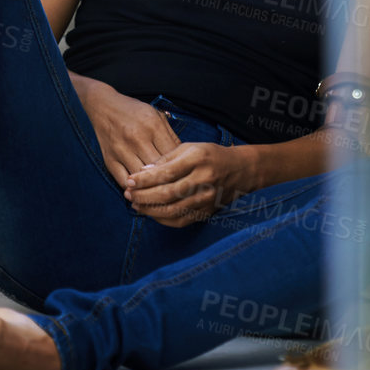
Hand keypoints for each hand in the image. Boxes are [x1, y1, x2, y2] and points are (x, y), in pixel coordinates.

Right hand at [73, 75, 179, 185]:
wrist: (102, 106)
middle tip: (177, 189)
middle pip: (158, 168)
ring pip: (142, 178)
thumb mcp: (156, 116)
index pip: (172, 154)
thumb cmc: (134, 112)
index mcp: (152, 126)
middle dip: (169, 180)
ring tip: (161, 194)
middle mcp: (137, 138)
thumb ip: (171, 136)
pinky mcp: (109, 159)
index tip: (185, 174)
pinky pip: (124, 181)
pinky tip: (142, 191)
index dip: (181, 167)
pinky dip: (134, 189)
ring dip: (151, 187)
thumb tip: (184, 159)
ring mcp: (121, 150)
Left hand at [124, 141, 255, 226]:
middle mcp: (204, 180)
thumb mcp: (189, 148)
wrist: (240, 170)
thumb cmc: (210, 156)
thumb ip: (165, 160)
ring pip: (172, 210)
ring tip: (135, 204)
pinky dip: (162, 219)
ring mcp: (206, 199)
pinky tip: (151, 213)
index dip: (145, 180)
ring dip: (149, 209)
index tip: (129, 180)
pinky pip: (180, 221)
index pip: (166, 173)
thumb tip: (141, 172)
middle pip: (167, 194)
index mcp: (198, 159)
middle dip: (143, 196)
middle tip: (128, 194)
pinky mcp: (207, 212)